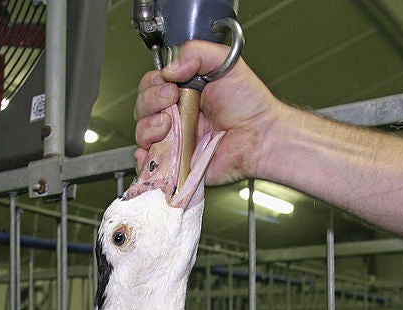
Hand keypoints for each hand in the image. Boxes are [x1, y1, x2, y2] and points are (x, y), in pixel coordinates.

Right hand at [134, 40, 279, 186]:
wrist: (261, 135)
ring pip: (142, 134)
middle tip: (172, 100)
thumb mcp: (224, 62)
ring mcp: (174, 140)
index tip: (170, 85)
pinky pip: (150, 163)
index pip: (151, 85)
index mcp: (183, 92)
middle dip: (150, 102)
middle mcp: (176, 115)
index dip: (153, 84)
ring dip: (148, 127)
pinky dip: (145, 158)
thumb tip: (170, 68)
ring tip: (168, 125)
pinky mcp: (177, 162)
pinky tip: (155, 150)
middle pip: (142, 108)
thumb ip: (196, 52)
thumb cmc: (249, 104)